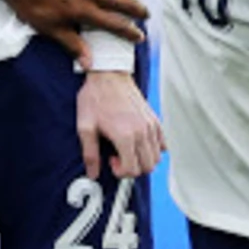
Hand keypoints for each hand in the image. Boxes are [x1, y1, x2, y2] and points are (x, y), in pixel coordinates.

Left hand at [71, 66, 164, 181]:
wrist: (108, 75)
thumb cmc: (96, 97)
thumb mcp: (85, 127)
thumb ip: (90, 153)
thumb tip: (92, 173)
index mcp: (125, 135)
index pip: (132, 169)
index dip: (120, 172)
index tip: (111, 162)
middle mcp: (142, 132)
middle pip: (148, 166)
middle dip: (133, 168)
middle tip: (118, 157)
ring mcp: (151, 126)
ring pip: (157, 157)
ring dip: (143, 160)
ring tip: (127, 150)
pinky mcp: (155, 120)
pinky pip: (163, 144)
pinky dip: (153, 150)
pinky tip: (138, 143)